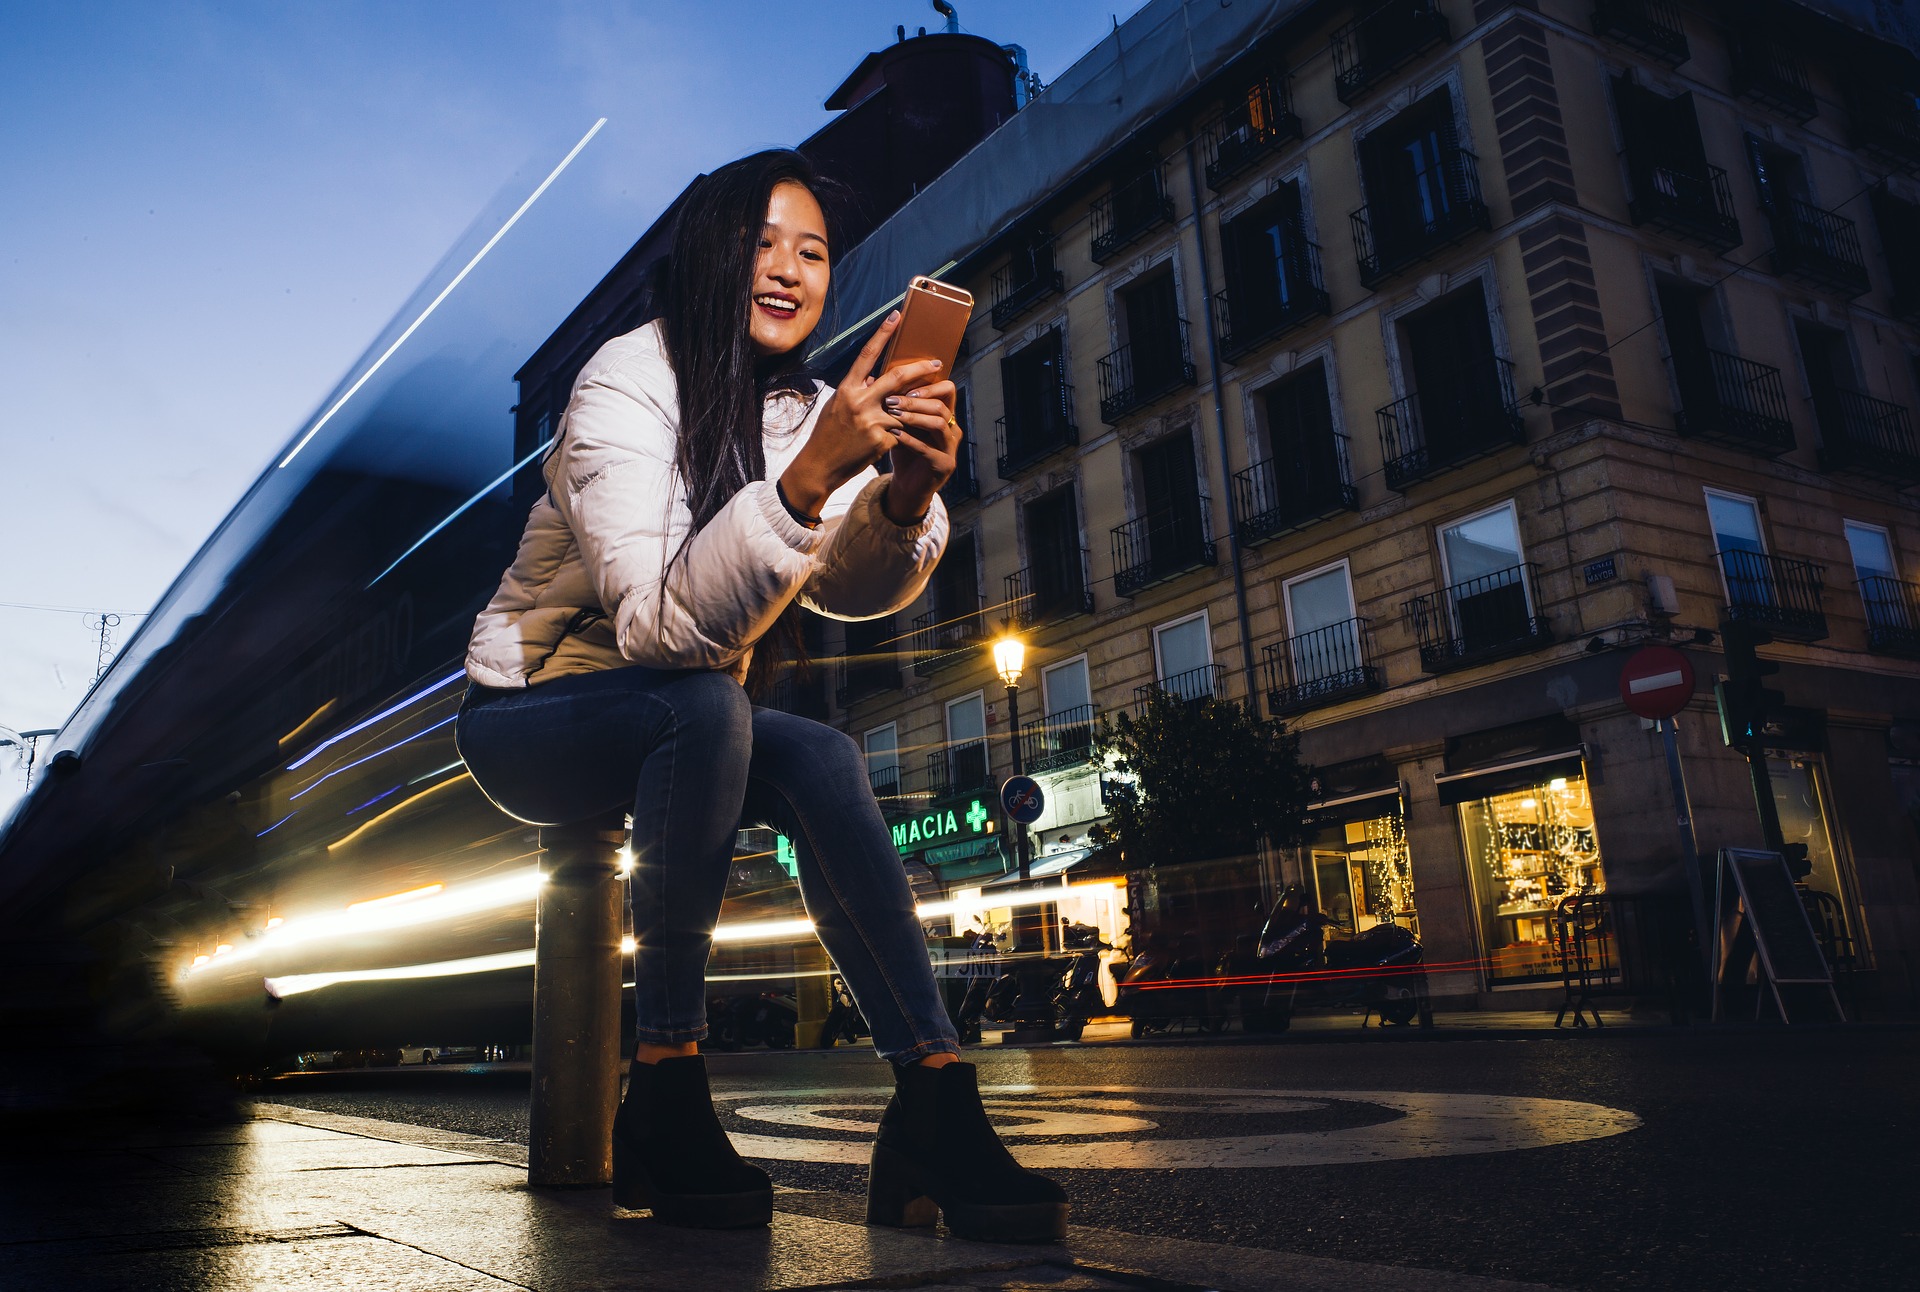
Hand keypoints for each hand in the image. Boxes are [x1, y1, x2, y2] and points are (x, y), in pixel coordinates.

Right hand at [780, 310, 943, 515]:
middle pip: (898, 378)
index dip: (883, 334)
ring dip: (918, 407)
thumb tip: (874, 378)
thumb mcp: (837, 406)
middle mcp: (860, 402)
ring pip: (905, 408)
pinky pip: (901, 433)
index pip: (868, 355)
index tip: (897, 316)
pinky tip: (900, 439)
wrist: (820, 466)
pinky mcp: (882, 441)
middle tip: (937, 364)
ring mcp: (872, 422)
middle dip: (921, 369)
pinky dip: (903, 434)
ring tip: (930, 405)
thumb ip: (857, 390)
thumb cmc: (827, 434)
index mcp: (848, 389)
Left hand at [879, 376, 958, 524]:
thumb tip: (872, 377)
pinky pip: (929, 448)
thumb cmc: (903, 450)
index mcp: (945, 415)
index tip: (903, 383)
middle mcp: (952, 429)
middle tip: (892, 400)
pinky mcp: (945, 465)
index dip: (928, 383)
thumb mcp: (900, 424)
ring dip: (915, 417)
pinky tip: (895, 435)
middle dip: (916, 400)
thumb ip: (894, 404)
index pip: (947, 389)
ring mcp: (951, 448)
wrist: (906, 484)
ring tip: (893, 415)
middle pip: (941, 405)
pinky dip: (910, 440)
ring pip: (939, 423)